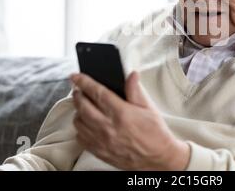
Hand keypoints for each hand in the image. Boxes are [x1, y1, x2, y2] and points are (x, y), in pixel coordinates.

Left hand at [70, 71, 189, 170]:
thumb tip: (131, 75)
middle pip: (83, 106)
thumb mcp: (148, 108)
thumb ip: (136, 91)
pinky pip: (80, 138)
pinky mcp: (99, 151)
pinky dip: (80, 128)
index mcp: (121, 113)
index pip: (97, 92)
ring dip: (77, 111)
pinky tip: (86, 124)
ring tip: (83, 106)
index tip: (76, 76)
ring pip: (78, 122)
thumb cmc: (155, 133)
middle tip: (78, 89)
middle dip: (77, 94)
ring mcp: (102, 140)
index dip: (84, 82)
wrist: (157, 158)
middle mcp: (109, 127)